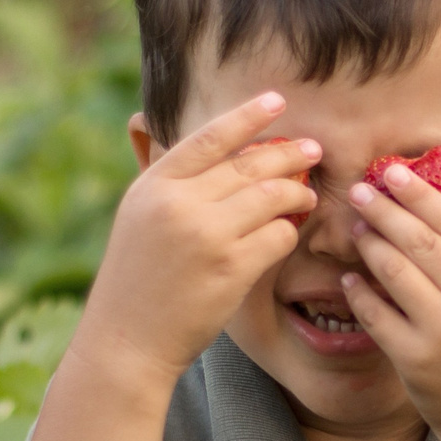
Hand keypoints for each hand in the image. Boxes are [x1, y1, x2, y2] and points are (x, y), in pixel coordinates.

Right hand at [78, 93, 316, 387]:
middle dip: (289, 153)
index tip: (277, 100)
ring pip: (272, 195)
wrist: (126, 340)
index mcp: (154, 185)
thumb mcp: (140, 218)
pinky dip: (290, 230)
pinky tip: (290, 232)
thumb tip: (219, 153)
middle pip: (250, 164)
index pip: (209, 138)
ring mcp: (207, 234)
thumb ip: (173, 185)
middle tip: (314, 150)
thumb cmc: (138, 281)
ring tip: (308, 194)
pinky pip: (279, 234)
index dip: (247, 116)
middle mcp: (179, 203)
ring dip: (298, 192)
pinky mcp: (232, 267)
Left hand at [340, 162, 440, 440]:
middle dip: (386, 210)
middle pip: (421, 240)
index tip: (394, 171)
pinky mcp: (415, 358)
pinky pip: (376, 314)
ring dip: (370, 244)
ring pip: (394, 271)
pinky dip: (359, 293)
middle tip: (361, 190)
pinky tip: (349, 279)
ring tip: (357, 228)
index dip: (421, 193)